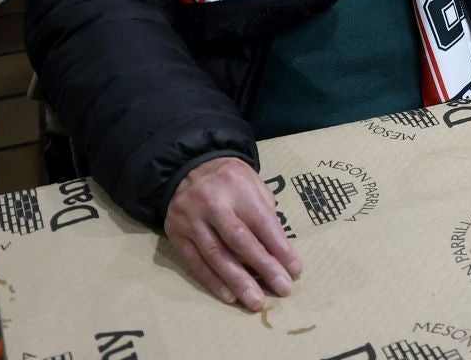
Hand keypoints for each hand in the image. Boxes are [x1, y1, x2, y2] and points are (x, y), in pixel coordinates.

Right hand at [164, 157, 302, 311]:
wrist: (187, 168)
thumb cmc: (230, 179)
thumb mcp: (253, 182)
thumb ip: (266, 211)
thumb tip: (281, 248)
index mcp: (237, 185)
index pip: (262, 222)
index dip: (280, 248)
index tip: (295, 270)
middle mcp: (212, 202)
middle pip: (240, 240)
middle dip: (263, 267)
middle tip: (282, 289)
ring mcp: (191, 219)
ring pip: (216, 255)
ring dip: (238, 281)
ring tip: (255, 301)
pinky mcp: (176, 234)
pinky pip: (195, 262)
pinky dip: (212, 281)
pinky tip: (228, 296)